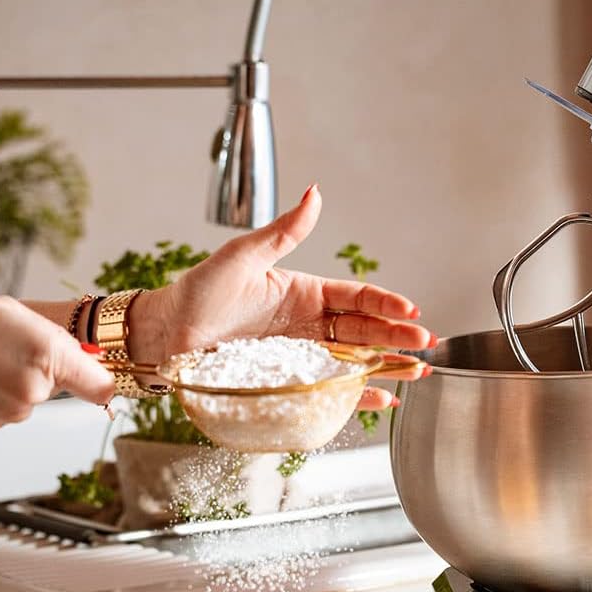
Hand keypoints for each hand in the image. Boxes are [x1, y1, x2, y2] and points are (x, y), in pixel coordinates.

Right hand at [0, 294, 113, 428]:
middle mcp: (36, 391)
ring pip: (34, 395)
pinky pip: (11, 406)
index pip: (103, 386)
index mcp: (48, 357)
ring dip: (20, 378)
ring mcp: (14, 412)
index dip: (102, 378)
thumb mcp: (15, 315)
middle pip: (62, 385)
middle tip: (11, 345)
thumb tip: (90, 360)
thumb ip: (59, 340)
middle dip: (47, 368)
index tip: (100, 371)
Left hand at [130, 184, 433, 409]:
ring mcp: (301, 355)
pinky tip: (383, 398)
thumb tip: (313, 193)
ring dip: (388, 364)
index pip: (357, 296)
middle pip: (366, 330)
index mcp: (304, 292)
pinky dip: (358, 395)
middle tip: (425, 342)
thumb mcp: (243, 256)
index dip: (385, 303)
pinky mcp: (290, 381)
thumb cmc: (197, 292)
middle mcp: (309, 325)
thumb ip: (283, 230)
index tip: (408, 309)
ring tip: (417, 371)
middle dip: (398, 335)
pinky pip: (331, 389)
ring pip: (356, 360)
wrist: (165, 334)